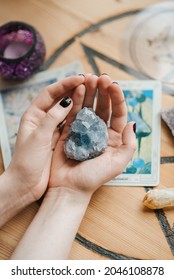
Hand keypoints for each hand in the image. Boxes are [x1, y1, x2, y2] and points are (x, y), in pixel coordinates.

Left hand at [5, 75, 84, 200]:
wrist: (26, 183)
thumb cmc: (27, 161)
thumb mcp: (39, 137)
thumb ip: (52, 118)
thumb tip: (67, 101)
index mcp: (33, 115)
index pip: (50, 93)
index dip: (65, 84)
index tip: (80, 78)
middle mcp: (43, 120)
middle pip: (59, 99)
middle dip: (73, 88)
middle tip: (90, 81)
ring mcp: (52, 129)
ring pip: (67, 110)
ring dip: (78, 100)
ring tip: (92, 91)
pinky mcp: (59, 139)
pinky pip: (71, 124)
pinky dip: (79, 116)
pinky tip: (90, 110)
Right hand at [49, 74, 136, 195]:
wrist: (69, 188)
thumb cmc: (93, 178)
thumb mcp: (117, 163)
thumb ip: (128, 144)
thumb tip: (132, 124)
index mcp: (113, 138)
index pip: (118, 113)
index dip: (117, 98)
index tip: (113, 84)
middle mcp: (99, 132)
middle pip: (103, 107)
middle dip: (102, 91)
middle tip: (100, 76)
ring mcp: (83, 130)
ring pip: (88, 106)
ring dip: (89, 92)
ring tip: (88, 77)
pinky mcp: (69, 131)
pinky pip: (73, 113)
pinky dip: (75, 100)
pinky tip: (76, 88)